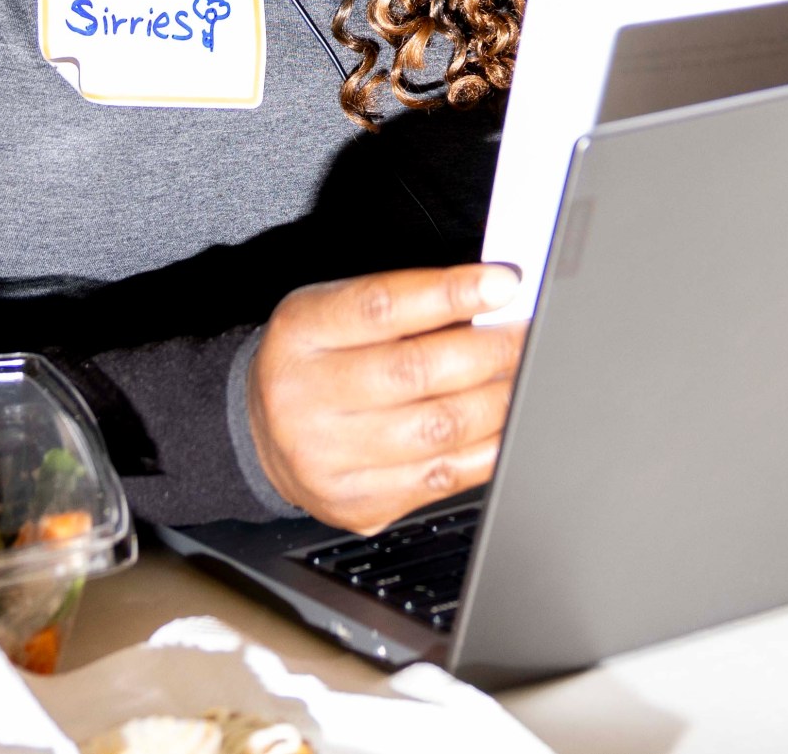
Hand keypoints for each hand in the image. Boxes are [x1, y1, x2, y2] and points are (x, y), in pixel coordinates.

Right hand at [243, 263, 525, 533]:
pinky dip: (489, 449)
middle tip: (526, 333)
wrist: (260, 435)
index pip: (382, 306)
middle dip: (491, 349)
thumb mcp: (334, 310)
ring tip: (524, 375)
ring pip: (438, 429)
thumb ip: (402, 301)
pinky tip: (507, 425)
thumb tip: (489, 295)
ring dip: (499, 399)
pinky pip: (442, 478)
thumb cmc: (314, 359)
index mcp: (301, 332)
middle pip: (417, 371)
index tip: (502, 283)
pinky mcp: (358, 504)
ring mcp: (329, 459)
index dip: (450, 293)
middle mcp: (306, 397)